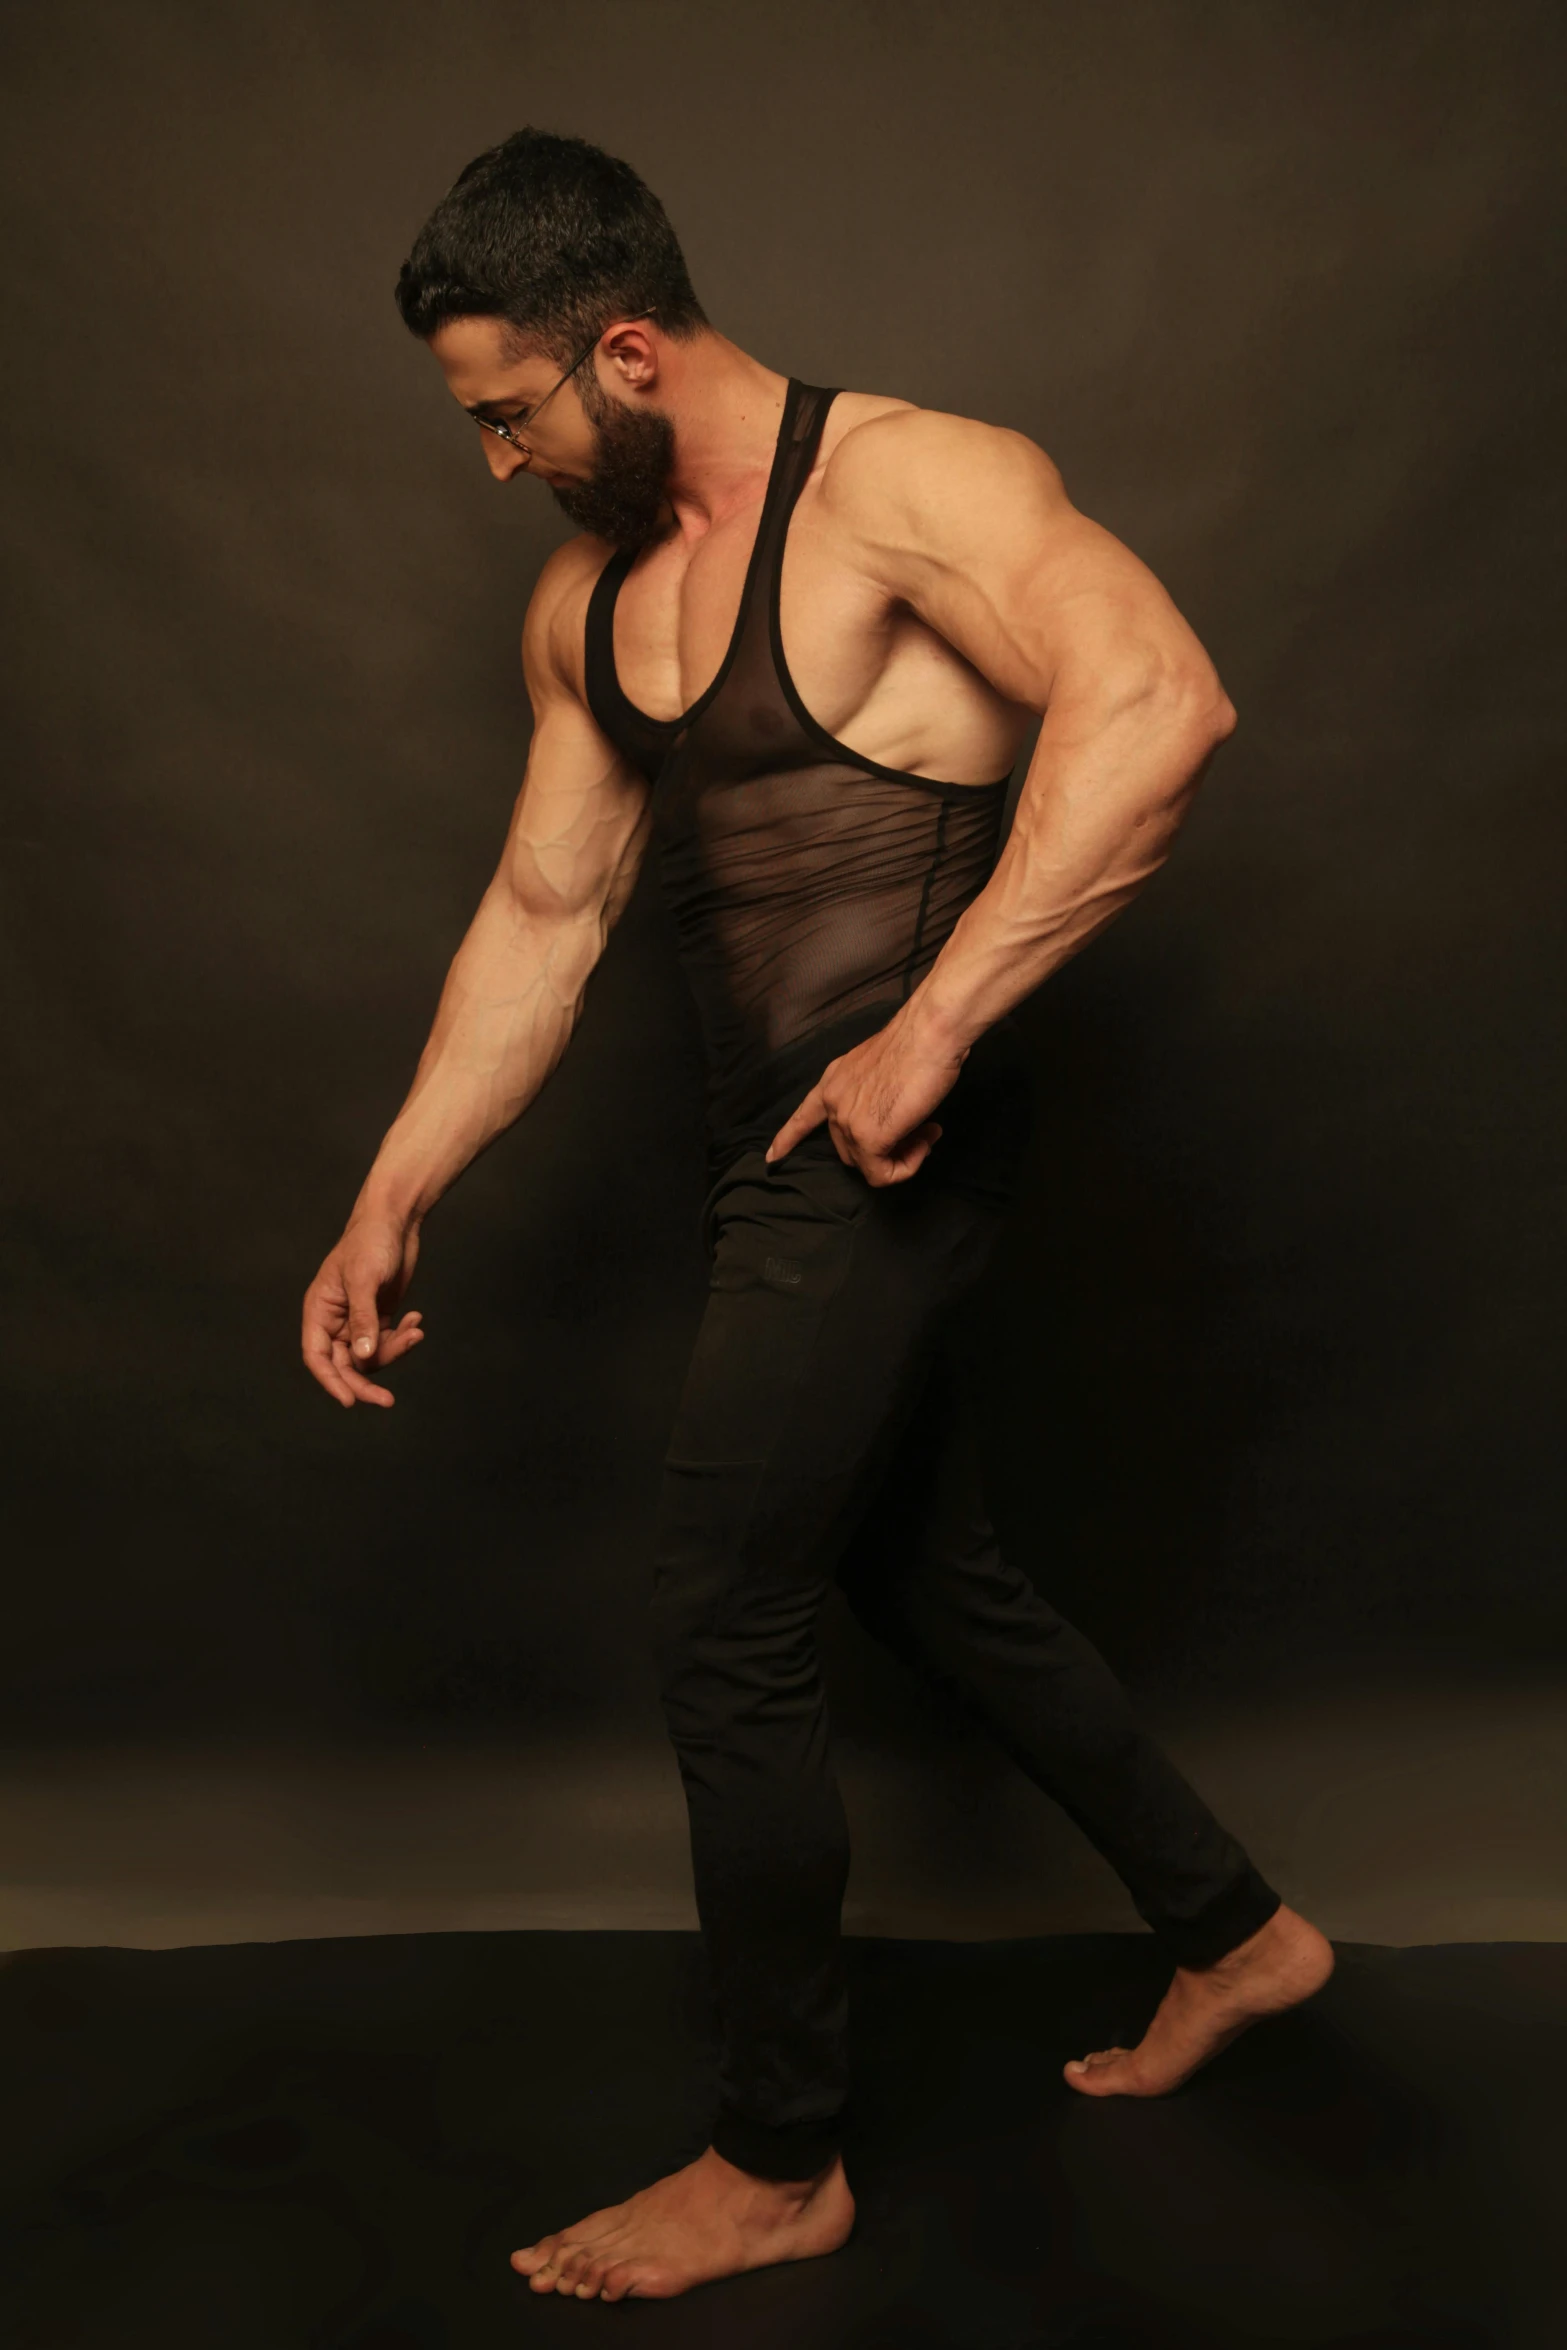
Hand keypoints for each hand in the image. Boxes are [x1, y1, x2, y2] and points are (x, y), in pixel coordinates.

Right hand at [301, 1211, 425, 1407]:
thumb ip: (363, 1319)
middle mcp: (336, 1320)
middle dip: (365, 1382)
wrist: (395, 1220)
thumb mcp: (364, 1280)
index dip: (329, 1382)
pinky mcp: (380, 1317)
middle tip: (387, 1401)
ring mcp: (358, 1320)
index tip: (349, 1401)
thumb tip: (361, 1357)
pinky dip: (403, 1337)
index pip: (317, 1356)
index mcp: (319, 1311)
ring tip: (415, 1331)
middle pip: (344, 1365)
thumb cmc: (370, 1242)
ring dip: (394, 1351)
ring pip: (370, 1356)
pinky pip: (388, 1342)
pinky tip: (416, 1319)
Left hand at [766, 1001, 967, 1184]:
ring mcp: (847, 1121)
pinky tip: (926, 1138)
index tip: (772, 1156)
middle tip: (918, 1132)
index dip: (788, 1139)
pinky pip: (883, 1174)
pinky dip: (906, 1166)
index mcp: (834, 1080)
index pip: (803, 1117)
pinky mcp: (868, 1138)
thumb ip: (872, 1096)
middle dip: (882, 1149)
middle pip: (848, 1149)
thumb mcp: (879, 1071)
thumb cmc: (917, 1044)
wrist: (929, 1034)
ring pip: (868, 1165)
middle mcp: (833, 1101)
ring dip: (900, 1157)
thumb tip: (889, 1120)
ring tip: (926, 1132)